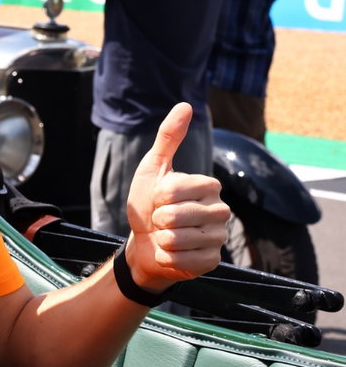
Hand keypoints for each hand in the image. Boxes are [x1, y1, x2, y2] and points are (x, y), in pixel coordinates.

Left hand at [123, 103, 228, 288]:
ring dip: (161, 240)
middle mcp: (221, 210)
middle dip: (157, 220)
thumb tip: (185, 105)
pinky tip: (171, 253)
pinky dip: (168, 258)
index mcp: (210, 186)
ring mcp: (220, 237)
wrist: (144, 243)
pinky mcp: (213, 261)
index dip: (157, 196)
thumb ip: (168, 138)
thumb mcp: (153, 168)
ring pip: (178, 239)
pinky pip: (183, 261)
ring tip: (165, 236)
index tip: (158, 199)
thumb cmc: (149, 204)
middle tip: (160, 221)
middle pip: (175, 216)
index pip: (174, 190)